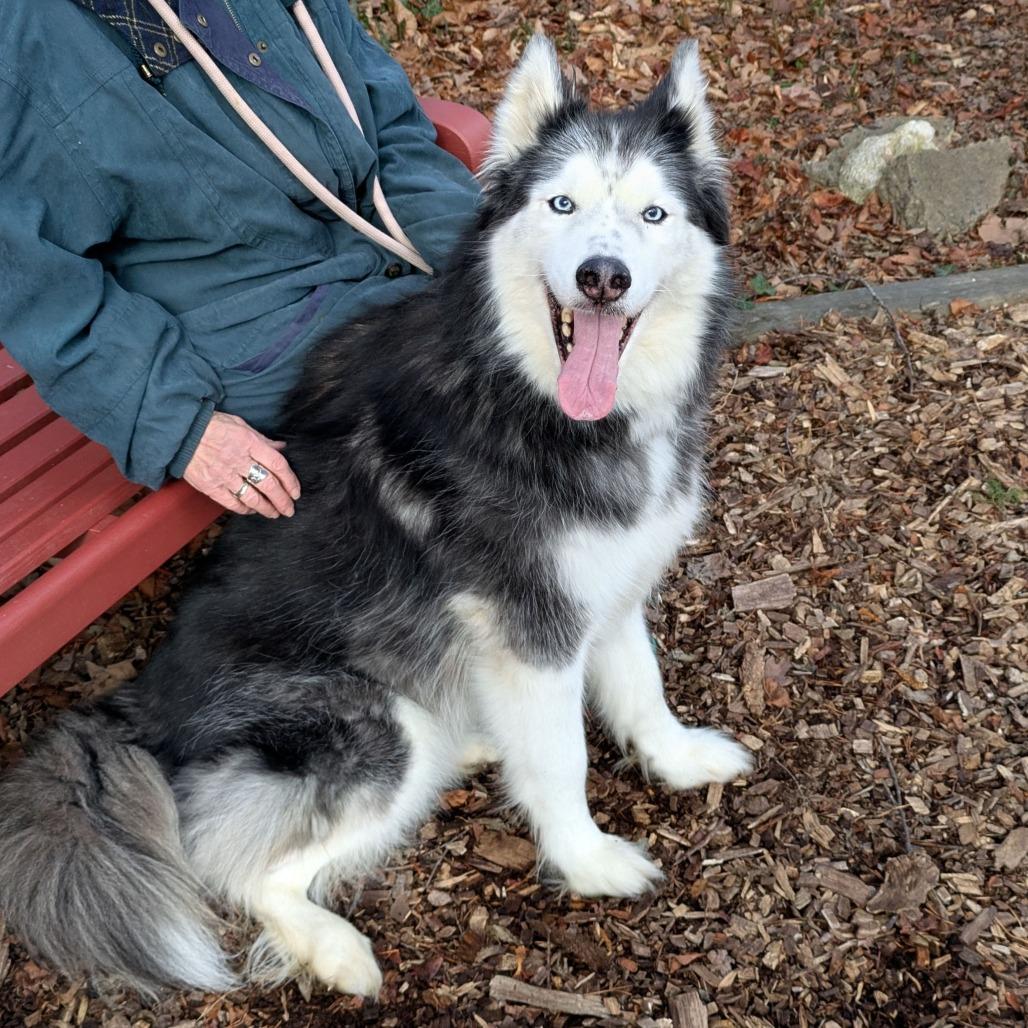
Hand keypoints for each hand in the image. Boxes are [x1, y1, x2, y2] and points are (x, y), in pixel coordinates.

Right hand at [183, 412, 300, 517]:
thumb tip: (282, 448)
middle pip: (269, 485)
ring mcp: (225, 475)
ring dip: (266, 508)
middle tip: (290, 510)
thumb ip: (262, 440)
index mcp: (250, 444)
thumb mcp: (241, 425)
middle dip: (282, 501)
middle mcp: (239, 461)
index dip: (290, 481)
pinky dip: (244, 508)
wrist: (181, 432)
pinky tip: (251, 510)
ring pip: (252, 497)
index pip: (278, 465)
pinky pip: (232, 502)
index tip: (296, 492)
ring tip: (275, 514)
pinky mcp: (211, 486)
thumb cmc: (212, 425)